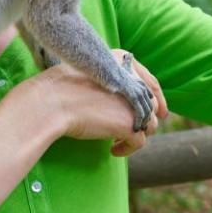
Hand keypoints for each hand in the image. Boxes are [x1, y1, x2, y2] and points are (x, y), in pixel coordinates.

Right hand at [28, 49, 167, 156]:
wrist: (52, 101)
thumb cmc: (60, 88)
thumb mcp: (88, 72)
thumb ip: (108, 80)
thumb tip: (118, 99)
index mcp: (122, 61)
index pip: (149, 81)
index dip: (157, 97)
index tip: (160, 111)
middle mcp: (133, 80)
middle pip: (151, 104)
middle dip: (146, 118)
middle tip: (135, 131)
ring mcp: (134, 102)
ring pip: (149, 124)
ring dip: (136, 134)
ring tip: (118, 141)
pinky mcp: (130, 124)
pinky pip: (139, 141)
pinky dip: (128, 148)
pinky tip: (114, 151)